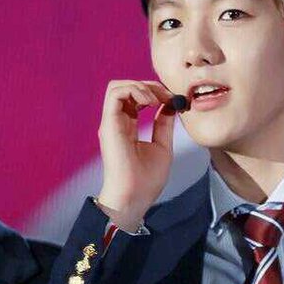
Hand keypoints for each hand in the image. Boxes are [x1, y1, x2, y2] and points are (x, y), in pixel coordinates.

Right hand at [97, 79, 175, 230]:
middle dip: (151, 86)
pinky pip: (115, 93)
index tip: (174, 100)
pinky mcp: (109, 124)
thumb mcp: (162, 146)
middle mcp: (117, 122)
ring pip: (118, 86)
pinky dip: (134, 89)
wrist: (134, 197)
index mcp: (128, 127)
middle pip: (128, 89)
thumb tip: (170, 105)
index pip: (137, 98)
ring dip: (141, 86)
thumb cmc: (146, 180)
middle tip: (169, 96)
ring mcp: (111, 122)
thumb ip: (164, 124)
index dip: (156, 93)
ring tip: (157, 99)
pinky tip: (150, 102)